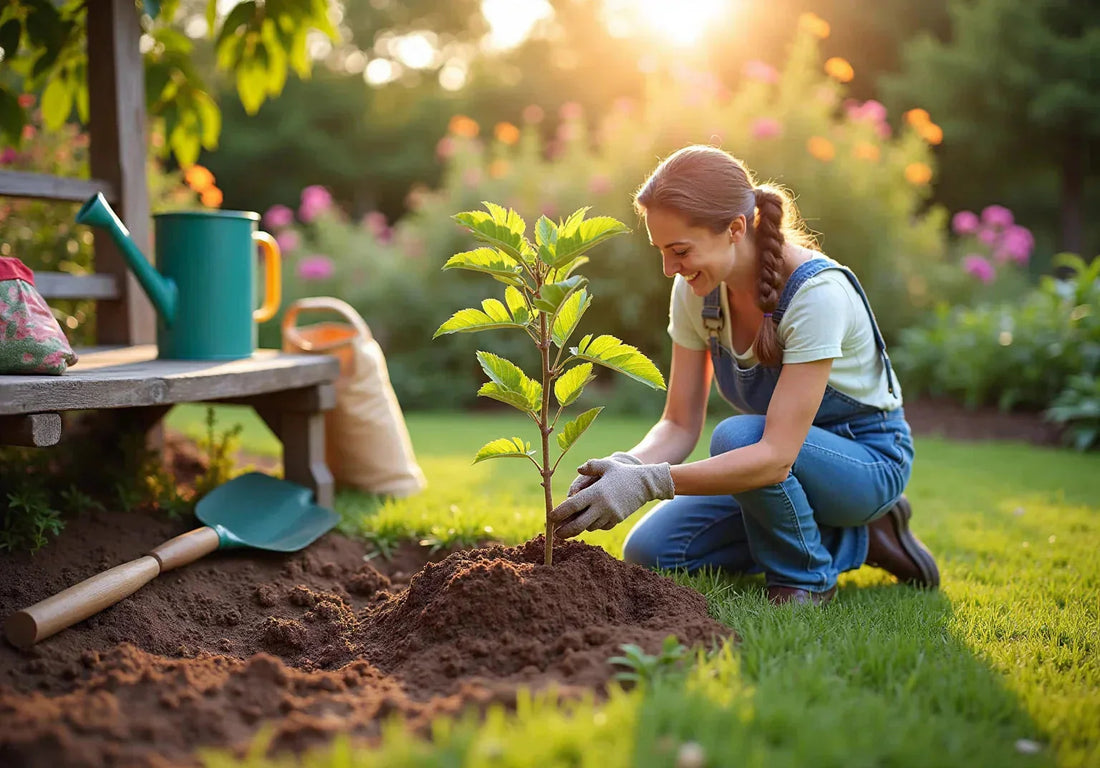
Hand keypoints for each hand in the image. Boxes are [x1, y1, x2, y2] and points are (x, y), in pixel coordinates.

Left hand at [550, 457, 674, 538]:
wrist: (647, 484)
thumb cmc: (624, 472)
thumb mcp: (607, 465)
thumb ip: (590, 466)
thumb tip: (579, 470)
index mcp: (596, 493)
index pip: (573, 506)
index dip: (559, 513)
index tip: (550, 517)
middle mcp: (602, 506)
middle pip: (578, 524)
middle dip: (565, 531)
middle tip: (556, 533)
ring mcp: (610, 515)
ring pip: (589, 527)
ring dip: (579, 528)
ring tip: (569, 527)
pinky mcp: (617, 520)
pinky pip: (601, 527)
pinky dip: (593, 526)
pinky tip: (588, 522)